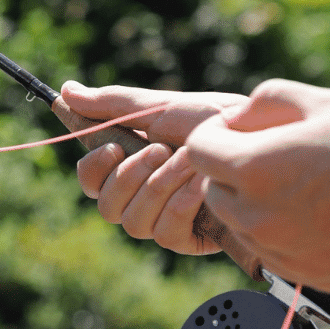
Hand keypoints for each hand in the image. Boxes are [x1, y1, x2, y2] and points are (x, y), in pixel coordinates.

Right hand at [60, 80, 247, 254]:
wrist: (264, 141)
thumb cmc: (217, 120)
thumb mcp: (162, 107)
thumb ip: (114, 104)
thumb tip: (65, 91)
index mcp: (132, 161)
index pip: (91, 179)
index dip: (92, 168)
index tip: (111, 147)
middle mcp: (144, 193)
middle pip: (104, 206)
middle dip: (128, 177)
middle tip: (159, 150)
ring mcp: (165, 217)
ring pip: (132, 222)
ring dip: (160, 186)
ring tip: (190, 161)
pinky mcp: (190, 238)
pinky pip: (164, 232)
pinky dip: (181, 204)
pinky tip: (202, 186)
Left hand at [186, 78, 329, 291]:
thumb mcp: (326, 102)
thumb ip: (266, 102)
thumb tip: (235, 119)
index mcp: (256, 169)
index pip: (198, 151)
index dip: (217, 134)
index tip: (242, 130)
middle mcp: (260, 217)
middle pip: (213, 190)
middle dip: (233, 169)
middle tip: (279, 155)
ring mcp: (282, 253)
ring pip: (241, 224)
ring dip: (257, 202)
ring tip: (308, 183)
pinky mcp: (306, 278)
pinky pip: (271, 252)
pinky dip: (282, 233)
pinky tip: (325, 214)